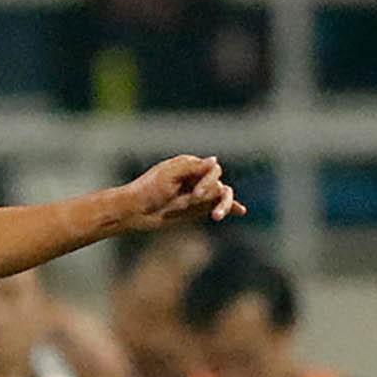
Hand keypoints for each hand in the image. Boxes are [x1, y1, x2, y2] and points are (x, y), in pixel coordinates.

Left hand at [119, 155, 243, 229]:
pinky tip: (241, 211)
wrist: (135, 211)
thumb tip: (215, 160)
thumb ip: (192, 168)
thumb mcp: (169, 175)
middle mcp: (197, 177)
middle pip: (218, 182)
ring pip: (221, 195)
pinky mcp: (198, 208)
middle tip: (196, 201)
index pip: (212, 169)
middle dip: (212, 192)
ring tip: (217, 216)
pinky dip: (230, 207)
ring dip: (224, 205)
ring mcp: (199, 193)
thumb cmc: (148, 190)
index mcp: (190, 164)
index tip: (195, 195)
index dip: (208, 182)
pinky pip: (217, 205)